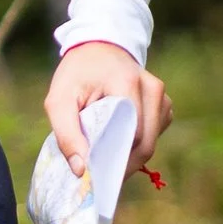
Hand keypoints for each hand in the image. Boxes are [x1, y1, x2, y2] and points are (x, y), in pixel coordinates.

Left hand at [45, 40, 169, 182]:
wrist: (97, 48)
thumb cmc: (76, 75)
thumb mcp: (59, 101)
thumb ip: (67, 135)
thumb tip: (81, 171)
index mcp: (128, 83)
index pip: (131, 135)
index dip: (114, 159)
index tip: (94, 173)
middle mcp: (152, 89)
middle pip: (146, 144)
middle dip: (123, 164)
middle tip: (99, 174)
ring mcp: (162, 96)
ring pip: (152, 142)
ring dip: (129, 154)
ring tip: (104, 150)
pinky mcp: (164, 104)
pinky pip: (154, 135)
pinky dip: (136, 144)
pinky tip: (117, 137)